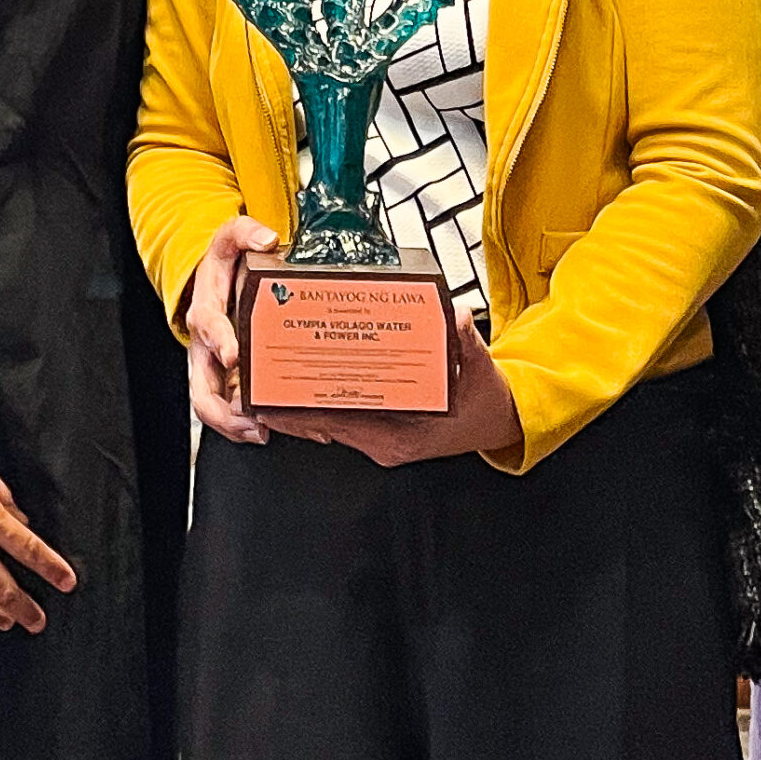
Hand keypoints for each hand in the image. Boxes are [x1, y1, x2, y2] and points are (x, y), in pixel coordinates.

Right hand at [183, 215, 277, 444]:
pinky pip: (236, 407)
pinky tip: (283, 427)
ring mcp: (216, 369)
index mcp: (205, 312)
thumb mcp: (228, 240)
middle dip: (224, 411)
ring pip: (216, 407)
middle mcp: (206, 348)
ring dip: (237, 426)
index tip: (235, 354)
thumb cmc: (221, 268)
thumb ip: (245, 232)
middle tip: (251, 422)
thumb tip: (267, 238)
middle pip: (202, 389)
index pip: (207, 328)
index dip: (220, 342)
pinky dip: (255, 422)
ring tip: (265, 433)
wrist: (211, 281)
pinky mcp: (230, 380)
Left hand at [256, 310, 519, 464]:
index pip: (340, 422)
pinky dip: (323, 403)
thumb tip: (457, 316)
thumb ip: (465, 342)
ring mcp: (382, 441)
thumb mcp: (479, 370)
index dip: (303, 410)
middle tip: (260, 378)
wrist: (499, 422)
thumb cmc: (485, 401)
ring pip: (330, 422)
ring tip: (271, 376)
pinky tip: (304, 381)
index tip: (274, 396)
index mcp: (402, 435)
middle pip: (326, 423)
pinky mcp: (381, 433)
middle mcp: (386, 443)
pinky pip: (343, 419)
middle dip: (292, 403)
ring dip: (302, 402)